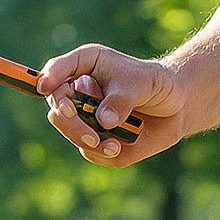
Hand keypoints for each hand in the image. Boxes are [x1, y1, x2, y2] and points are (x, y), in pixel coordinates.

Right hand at [37, 45, 185, 165]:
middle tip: (90, 135)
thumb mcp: (142, 84)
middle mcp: (79, 93)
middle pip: (57, 109)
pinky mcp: (94, 142)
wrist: (174, 108)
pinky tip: (118, 147)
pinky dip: (102, 152)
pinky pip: (89, 151)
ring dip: (89, 140)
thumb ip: (122, 100)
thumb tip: (104, 121)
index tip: (46, 86)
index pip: (58, 70)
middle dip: (71, 123)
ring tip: (114, 145)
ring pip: (70, 133)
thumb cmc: (155, 84)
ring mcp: (84, 119)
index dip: (50, 77)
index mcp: (85, 66)